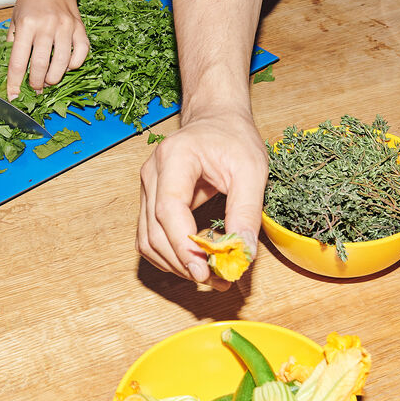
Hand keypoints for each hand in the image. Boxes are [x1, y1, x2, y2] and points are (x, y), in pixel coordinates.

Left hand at [5, 0, 88, 100]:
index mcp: (26, 24)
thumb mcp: (15, 19)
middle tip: (35, 89)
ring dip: (54, 78)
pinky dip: (74, 65)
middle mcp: (46, 25)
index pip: (18, 61)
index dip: (15, 83)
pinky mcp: (80, 28)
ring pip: (62, 63)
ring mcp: (65, 27)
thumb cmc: (31, 2)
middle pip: (41, 65)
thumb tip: (12, 72)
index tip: (13, 96)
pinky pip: (81, 53)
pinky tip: (67, 67)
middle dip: (36, 83)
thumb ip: (13, 43)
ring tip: (49, 81)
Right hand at [137, 109, 266, 290]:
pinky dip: (169, 256)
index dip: (183, 246)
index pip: (168, 210)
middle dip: (183, 262)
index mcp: (174, 158)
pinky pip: (150, 237)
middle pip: (154, 231)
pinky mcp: (150, 200)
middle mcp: (152, 173)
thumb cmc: (234, 138)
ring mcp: (147, 188)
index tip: (204, 271)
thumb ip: (247, 211)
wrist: (217, 119)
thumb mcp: (252, 170)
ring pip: (148, 240)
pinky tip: (194, 263)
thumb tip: (243, 253)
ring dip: (175, 264)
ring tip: (208, 276)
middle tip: (216, 280)